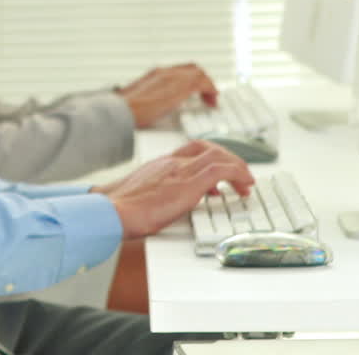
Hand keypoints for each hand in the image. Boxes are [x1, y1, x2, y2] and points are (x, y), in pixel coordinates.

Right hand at [92, 140, 253, 238]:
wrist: (111, 211)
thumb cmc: (119, 210)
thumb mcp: (137, 197)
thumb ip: (150, 196)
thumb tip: (154, 208)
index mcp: (159, 165)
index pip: (190, 151)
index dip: (209, 157)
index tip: (219, 176)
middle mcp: (171, 163)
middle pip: (206, 148)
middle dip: (227, 158)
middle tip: (238, 176)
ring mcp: (180, 171)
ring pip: (218, 155)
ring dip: (237, 167)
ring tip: (246, 183)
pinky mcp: (188, 184)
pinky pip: (221, 169)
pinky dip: (237, 173)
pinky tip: (245, 184)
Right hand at [119, 63, 217, 127]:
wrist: (123, 110)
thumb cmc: (125, 109)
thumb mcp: (136, 99)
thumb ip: (144, 98)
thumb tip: (143, 106)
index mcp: (154, 74)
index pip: (178, 70)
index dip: (189, 78)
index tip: (194, 89)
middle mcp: (165, 71)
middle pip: (191, 67)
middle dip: (202, 79)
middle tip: (206, 94)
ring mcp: (174, 76)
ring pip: (199, 73)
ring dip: (207, 85)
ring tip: (211, 100)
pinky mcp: (182, 86)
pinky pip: (203, 83)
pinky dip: (210, 90)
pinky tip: (211, 100)